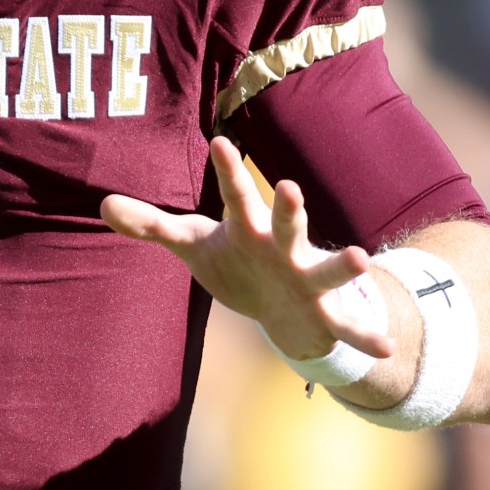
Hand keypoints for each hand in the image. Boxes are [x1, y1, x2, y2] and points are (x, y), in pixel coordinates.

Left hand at [101, 137, 393, 359]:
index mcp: (249, 227)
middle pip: (285, 223)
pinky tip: (387, 347)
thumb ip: (152, 224)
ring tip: (362, 257)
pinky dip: (367, 334)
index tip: (220, 141)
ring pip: (326, 269)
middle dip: (287, 208)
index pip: (235, 195)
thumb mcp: (192, 244)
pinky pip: (347, 325)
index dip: (229, 170)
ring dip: (342, 264)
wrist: (282, 305)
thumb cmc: (236, 261)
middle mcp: (282, 247)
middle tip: (287, 187)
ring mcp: (307, 278)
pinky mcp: (324, 312)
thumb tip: (102, 204)